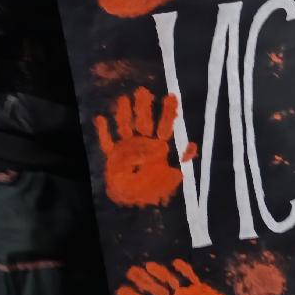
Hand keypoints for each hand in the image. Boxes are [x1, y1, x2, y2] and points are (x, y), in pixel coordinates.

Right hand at [95, 87, 195, 206]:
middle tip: (143, 91)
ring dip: (123, 114)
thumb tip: (194, 146)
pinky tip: (100, 118)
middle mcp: (143, 143)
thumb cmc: (157, 188)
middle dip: (144, 107)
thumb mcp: (175, 174)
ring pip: (125, 127)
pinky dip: (103, 131)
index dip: (168, 112)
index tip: (171, 97)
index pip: (165, 126)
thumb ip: (183, 159)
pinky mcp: (113, 157)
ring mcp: (127, 148)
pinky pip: (106, 142)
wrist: (137, 203)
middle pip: (143, 121)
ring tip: (122, 99)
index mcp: (159, 147)